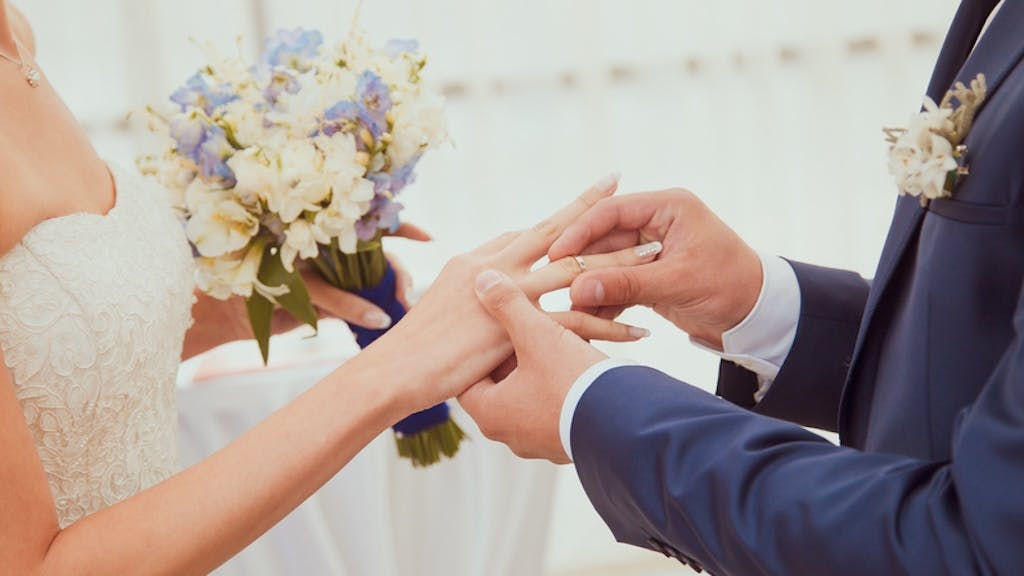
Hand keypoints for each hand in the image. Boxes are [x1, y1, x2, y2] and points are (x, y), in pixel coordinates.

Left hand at [264, 223, 428, 335]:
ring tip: (402, 312)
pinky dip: (377, 313)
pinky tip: (390, 322)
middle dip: (401, 275)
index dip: (402, 227)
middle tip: (406, 298)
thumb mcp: (302, 286)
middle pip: (382, 257)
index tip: (429, 239)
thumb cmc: (258, 283)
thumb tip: (382, 321)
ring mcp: (337, 277)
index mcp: (327, 234)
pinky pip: (363, 305)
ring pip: (376, 281)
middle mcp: (336, 253)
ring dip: (392, 295)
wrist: (229, 311)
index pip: (371, 222)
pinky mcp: (334, 301)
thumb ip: (342, 302)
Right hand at [350, 174, 649, 414]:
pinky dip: (608, 325)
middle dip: (588, 209)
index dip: (554, 221)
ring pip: (572, 270)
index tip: (578, 209)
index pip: (522, 235)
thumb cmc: (409, 349)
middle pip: (552, 231)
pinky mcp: (515, 324)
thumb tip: (472, 302)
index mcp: (474, 262)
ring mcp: (505, 293)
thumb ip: (463, 301)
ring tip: (652, 255)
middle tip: (618, 186)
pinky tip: (638, 329)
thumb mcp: (436, 311)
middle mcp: (492, 266)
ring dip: (615, 263)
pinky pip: (573, 321)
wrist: (393, 369)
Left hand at [459, 269, 607, 463]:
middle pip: (499, 384)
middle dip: (512, 356)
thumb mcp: (537, 335)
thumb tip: (484, 279)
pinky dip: (560, 387)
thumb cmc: (574, 382)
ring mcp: (538, 443)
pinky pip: (554, 408)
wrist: (627, 424)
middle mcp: (508, 435)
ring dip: (539, 370)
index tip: (492, 326)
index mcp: (489, 413)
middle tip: (522, 329)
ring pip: (529, 395)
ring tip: (553, 343)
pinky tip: (576, 364)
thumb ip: (509, 305)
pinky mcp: (565, 443)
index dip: (480, 346)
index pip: (468, 376)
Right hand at [548, 188, 761, 348]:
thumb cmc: (730, 285)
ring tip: (566, 307)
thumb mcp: (677, 282)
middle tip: (553, 284)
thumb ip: (626, 284)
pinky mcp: (649, 276)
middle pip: (604, 239)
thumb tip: (577, 289)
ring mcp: (651, 251)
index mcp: (667, 207)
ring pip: (607, 264)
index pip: (611, 212)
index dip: (580, 232)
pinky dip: (604, 301)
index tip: (556, 254)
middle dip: (581, 264)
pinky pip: (617, 284)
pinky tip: (587, 319)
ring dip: (590, 286)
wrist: (759, 315)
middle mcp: (656, 224)